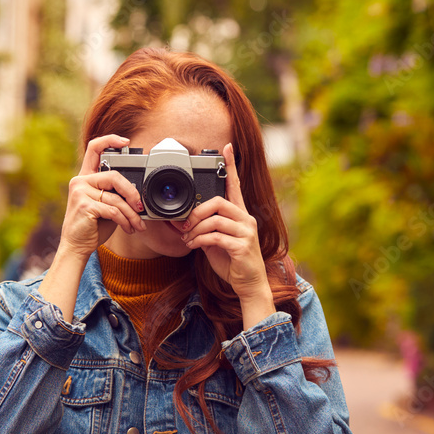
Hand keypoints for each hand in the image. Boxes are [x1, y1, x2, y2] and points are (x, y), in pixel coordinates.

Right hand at [58, 134, 146, 259]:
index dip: (110, 140)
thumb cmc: (92, 226)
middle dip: (132, 193)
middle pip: (114, 176)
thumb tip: (138, 192)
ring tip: (137, 224)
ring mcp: (80, 192)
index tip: (126, 142)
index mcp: (85, 177)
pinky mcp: (84, 205)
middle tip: (140, 206)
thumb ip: (115, 193)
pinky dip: (125, 221)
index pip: (94, 148)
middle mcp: (80, 181)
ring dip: (131, 214)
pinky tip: (128, 228)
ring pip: (116, 198)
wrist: (76, 246)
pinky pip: (113, 210)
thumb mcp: (105, 205)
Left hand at [179, 143, 270, 300]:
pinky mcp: (243, 246)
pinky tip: (194, 245)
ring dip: (196, 229)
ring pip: (215, 219)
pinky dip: (200, 240)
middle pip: (219, 201)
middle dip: (197, 212)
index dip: (230, 166)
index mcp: (240, 214)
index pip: (235, 185)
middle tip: (186, 224)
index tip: (226, 148)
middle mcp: (246, 219)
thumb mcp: (215, 242)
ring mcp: (246, 232)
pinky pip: (216, 236)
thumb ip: (205, 229)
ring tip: (188, 239)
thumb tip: (185, 222)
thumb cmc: (232, 262)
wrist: (248, 284)